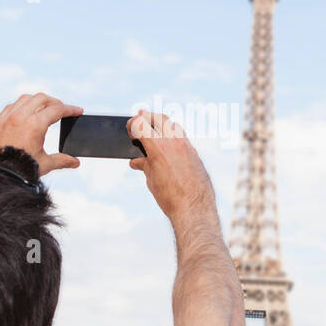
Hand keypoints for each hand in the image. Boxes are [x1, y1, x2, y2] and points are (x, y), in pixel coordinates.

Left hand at [0, 94, 82, 175]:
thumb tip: (75, 162)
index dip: (70, 109)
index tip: (78, 111)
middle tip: (62, 110)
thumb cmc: (20, 170)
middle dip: (55, 102)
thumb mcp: (45, 164)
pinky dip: (22, 106)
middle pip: (42, 99)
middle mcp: (21, 116)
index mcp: (35, 124)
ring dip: (38, 101)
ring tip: (45, 109)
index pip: (57, 110)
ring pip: (26, 99)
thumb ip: (62, 160)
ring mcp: (7, 118)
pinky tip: (26, 113)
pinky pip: (12, 106)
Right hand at [127, 110, 215, 225]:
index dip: (133, 124)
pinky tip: (169, 146)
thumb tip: (137, 162)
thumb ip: (145, 166)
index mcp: (158, 148)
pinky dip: (174, 137)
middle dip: (148, 117)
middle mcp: (174, 143)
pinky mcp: (195, 154)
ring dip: (163, 124)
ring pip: (174, 125)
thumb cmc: (170, 198)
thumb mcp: (151, 180)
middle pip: (160, 118)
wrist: (193, 209)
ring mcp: (187, 147)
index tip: (130, 129)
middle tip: (141, 118)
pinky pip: (184, 138)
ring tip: (155, 131)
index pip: (141, 124)